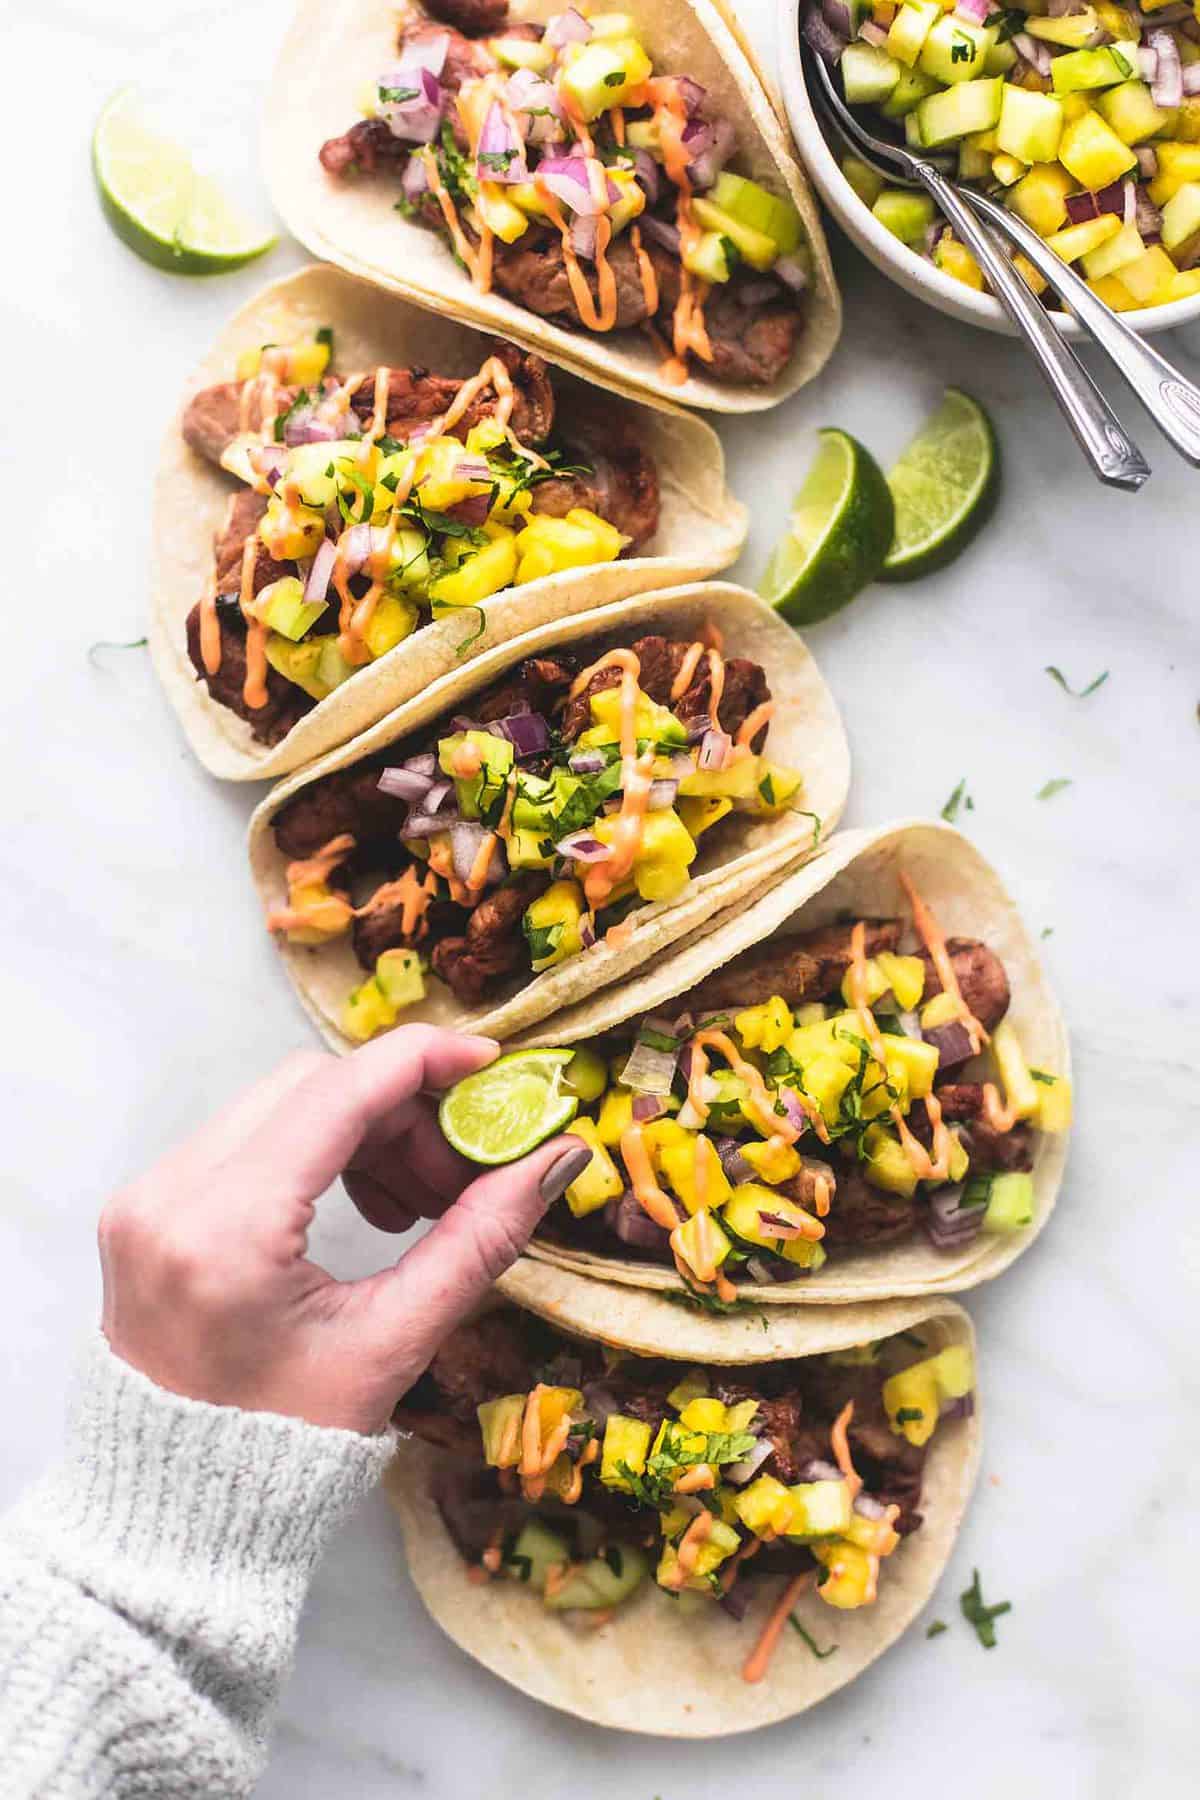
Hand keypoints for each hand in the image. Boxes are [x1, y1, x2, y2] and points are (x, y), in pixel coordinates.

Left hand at [98, 1028, 589, 1434]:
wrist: (176, 1513)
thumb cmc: (284, 1448)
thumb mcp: (393, 1345)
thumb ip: (478, 1240)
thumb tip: (560, 1158)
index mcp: (225, 1233)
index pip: (336, 1093)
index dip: (424, 1062)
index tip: (492, 1065)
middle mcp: (168, 1196)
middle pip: (310, 1087)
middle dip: (402, 1112)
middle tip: (464, 1174)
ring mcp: (147, 1196)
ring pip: (280, 1104)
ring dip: (364, 1131)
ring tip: (417, 1205)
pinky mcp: (147, 1205)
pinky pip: (248, 1137)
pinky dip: (318, 1152)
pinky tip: (364, 1208)